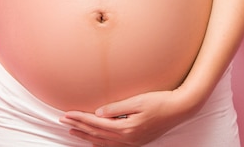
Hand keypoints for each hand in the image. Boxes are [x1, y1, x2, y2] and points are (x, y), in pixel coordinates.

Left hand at [60, 90, 197, 146]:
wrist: (181, 109)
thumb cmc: (161, 102)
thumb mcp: (138, 101)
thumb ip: (116, 108)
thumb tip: (98, 112)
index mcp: (126, 128)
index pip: (96, 123)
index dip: (80, 118)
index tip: (66, 113)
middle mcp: (128, 139)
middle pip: (97, 134)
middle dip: (79, 127)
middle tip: (63, 121)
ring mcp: (133, 142)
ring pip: (103, 142)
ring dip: (87, 136)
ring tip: (74, 131)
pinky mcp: (137, 141)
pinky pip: (113, 145)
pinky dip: (101, 143)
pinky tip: (95, 140)